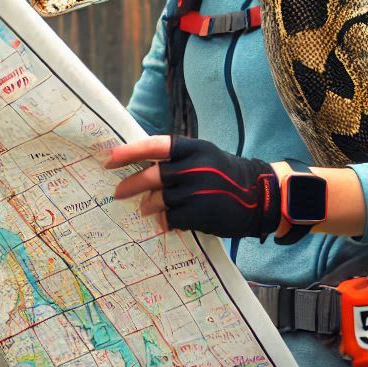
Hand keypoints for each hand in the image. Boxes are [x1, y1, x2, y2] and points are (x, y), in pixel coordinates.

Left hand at [103, 134, 281, 239]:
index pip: (155, 146)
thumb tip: (140, 167)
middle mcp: (196, 167)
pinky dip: (165, 220)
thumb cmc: (224, 174)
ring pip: (160, 199)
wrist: (258, 195)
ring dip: (149, 205)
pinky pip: (172, 218)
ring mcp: (200, 191)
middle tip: (118, 193)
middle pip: (154, 176)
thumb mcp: (204, 156)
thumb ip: (176, 160)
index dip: (130, 151)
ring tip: (145, 208)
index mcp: (194, 148)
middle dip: (131, 185)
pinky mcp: (202, 213)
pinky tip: (166, 220)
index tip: (109, 159)